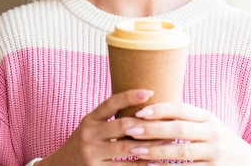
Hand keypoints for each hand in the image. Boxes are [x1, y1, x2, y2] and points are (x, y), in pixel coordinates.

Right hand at [38, 89, 156, 165]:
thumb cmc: (83, 144)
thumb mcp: (91, 127)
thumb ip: (110, 118)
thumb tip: (142, 106)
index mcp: (89, 119)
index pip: (111, 103)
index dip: (130, 96)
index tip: (150, 92)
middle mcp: (88, 134)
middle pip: (122, 125)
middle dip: (147, 124)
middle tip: (167, 122)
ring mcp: (91, 153)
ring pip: (126, 147)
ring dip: (149, 145)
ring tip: (167, 143)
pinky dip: (141, 165)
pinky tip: (154, 162)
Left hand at [123, 102, 250, 164]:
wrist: (247, 162)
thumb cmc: (217, 140)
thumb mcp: (207, 125)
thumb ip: (185, 118)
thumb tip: (150, 110)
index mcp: (208, 117)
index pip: (181, 109)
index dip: (160, 110)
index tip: (139, 112)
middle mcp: (212, 133)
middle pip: (178, 129)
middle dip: (152, 129)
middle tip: (130, 130)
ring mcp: (214, 153)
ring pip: (181, 151)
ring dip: (156, 151)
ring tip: (136, 150)